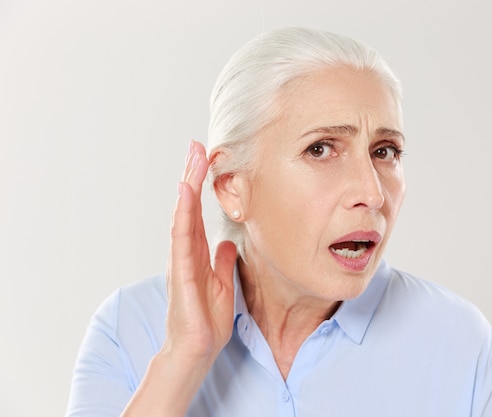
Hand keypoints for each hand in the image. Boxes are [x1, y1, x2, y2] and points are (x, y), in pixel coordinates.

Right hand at [164, 140, 236, 368]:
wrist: (196, 349)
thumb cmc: (206, 320)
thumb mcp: (222, 284)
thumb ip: (222, 262)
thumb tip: (227, 243)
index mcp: (196, 254)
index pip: (197, 212)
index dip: (200, 186)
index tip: (205, 159)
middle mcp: (186, 252)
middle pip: (188, 206)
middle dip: (192, 175)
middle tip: (196, 146)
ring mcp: (181, 261)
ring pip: (183, 215)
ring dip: (188, 185)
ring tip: (193, 158)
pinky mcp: (182, 274)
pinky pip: (182, 238)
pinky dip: (182, 214)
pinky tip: (185, 192)